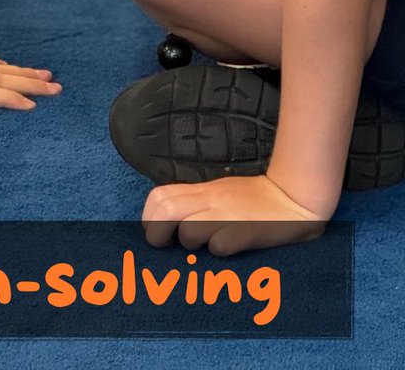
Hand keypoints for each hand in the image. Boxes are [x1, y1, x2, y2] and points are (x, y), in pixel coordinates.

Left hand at [142, 174, 327, 254]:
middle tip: (163, 245)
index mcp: (203, 191)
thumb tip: (168, 218)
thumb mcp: (219, 193)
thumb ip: (196, 202)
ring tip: (197, 248)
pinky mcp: (247, 231)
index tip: (153, 231)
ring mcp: (228, 216)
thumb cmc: (254, 200)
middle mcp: (211, 200)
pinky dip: (216, 250)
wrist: (293, 197)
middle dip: (156, 232)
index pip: (160, 195)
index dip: (149, 215)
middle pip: (166, 210)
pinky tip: (223, 252)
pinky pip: (220, 244)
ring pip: (189, 228)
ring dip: (187, 242)